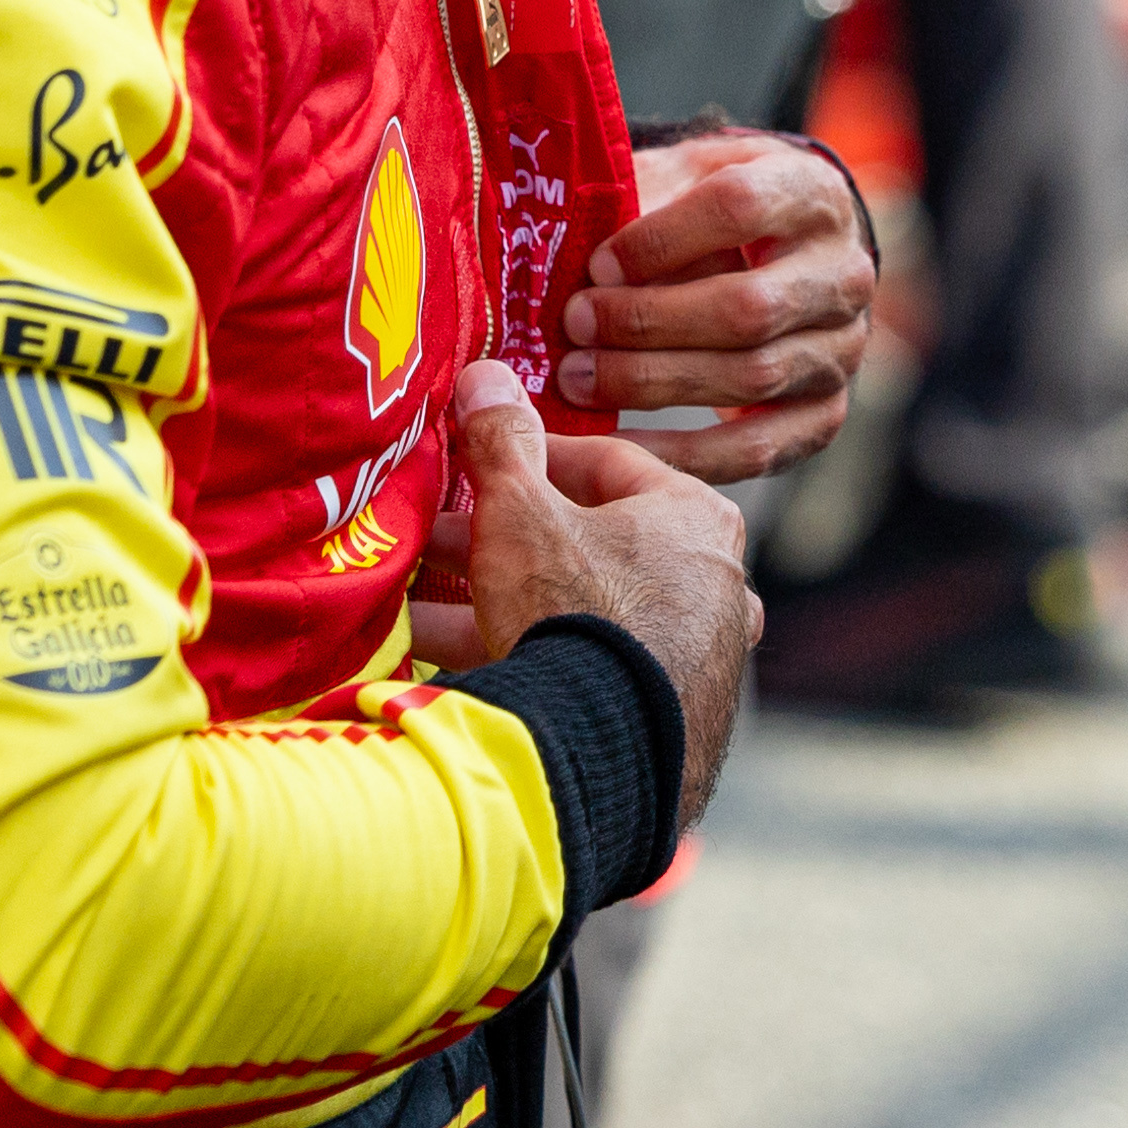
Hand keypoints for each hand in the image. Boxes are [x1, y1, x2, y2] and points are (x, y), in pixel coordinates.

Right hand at [446, 358, 756, 824]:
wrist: (607, 753)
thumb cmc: (577, 610)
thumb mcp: (523, 513)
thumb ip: (502, 443)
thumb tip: (487, 375)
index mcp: (696, 518)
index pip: (606, 464)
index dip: (527, 460)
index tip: (474, 468)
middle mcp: (714, 586)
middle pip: (588, 545)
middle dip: (499, 543)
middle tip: (432, 543)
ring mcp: (699, 661)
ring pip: (582, 615)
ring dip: (495, 608)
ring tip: (413, 610)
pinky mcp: (672, 724)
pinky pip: (590, 677)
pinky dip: (527, 665)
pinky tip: (453, 672)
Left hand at [557, 131, 876, 482]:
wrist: (785, 256)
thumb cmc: (713, 214)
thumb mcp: (683, 178)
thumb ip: (637, 200)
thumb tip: (562, 247)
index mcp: (811, 193)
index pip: (740, 207)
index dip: (660, 239)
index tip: (596, 263)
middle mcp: (844, 273)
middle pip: (750, 307)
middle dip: (648, 323)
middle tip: (574, 326)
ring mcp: (842, 350)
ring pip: (753, 377)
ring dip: (653, 384)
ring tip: (577, 379)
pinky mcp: (823, 415)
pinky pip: (754, 450)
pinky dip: (678, 454)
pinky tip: (614, 446)